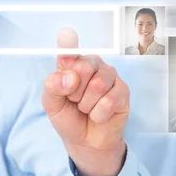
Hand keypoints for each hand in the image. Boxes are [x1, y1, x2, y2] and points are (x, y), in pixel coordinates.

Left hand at [41, 28, 129, 175]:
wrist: (85, 141)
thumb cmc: (68, 117)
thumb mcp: (52, 104)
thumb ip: (53, 87)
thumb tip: (69, 78)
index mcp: (73, 63)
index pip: (70, 50)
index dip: (68, 44)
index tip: (66, 34)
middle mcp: (93, 64)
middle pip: (84, 67)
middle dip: (75, 92)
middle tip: (75, 101)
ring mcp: (111, 76)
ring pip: (97, 86)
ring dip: (87, 105)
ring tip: (87, 109)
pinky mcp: (123, 92)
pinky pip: (109, 101)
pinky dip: (98, 114)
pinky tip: (98, 116)